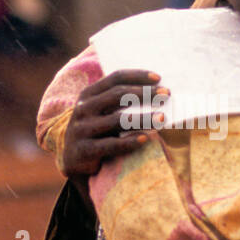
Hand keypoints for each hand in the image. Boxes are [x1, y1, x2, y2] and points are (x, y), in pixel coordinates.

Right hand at [60, 69, 165, 185]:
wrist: (73, 163)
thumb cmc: (97, 134)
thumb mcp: (103, 114)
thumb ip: (119, 103)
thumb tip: (155, 93)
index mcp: (88, 95)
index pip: (115, 79)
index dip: (137, 76)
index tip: (158, 78)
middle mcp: (83, 109)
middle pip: (118, 95)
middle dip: (145, 93)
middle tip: (166, 95)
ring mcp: (82, 129)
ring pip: (118, 120)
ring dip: (143, 118)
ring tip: (162, 118)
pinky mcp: (84, 150)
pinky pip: (111, 144)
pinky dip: (130, 141)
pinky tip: (146, 138)